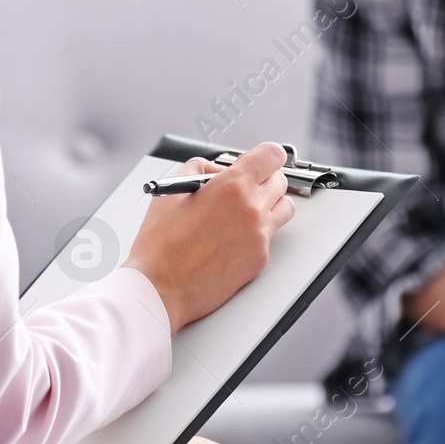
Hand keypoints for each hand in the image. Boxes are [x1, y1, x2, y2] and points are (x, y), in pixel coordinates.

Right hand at [124, 142, 294, 330]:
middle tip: (247, 185)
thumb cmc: (161, 245)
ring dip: (270, 204)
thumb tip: (215, 168)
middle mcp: (252, 209)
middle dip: (265, 179)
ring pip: (283, 209)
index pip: (271, 155)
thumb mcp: (171, 191)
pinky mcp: (259, 259)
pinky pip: (270, 236)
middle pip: (281, 181)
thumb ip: (198, 168)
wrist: (160, 288)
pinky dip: (257, 232)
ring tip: (245, 210)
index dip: (266, 155)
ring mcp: (259, 236)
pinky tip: (233, 236)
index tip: (260, 159)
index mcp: (231, 187)